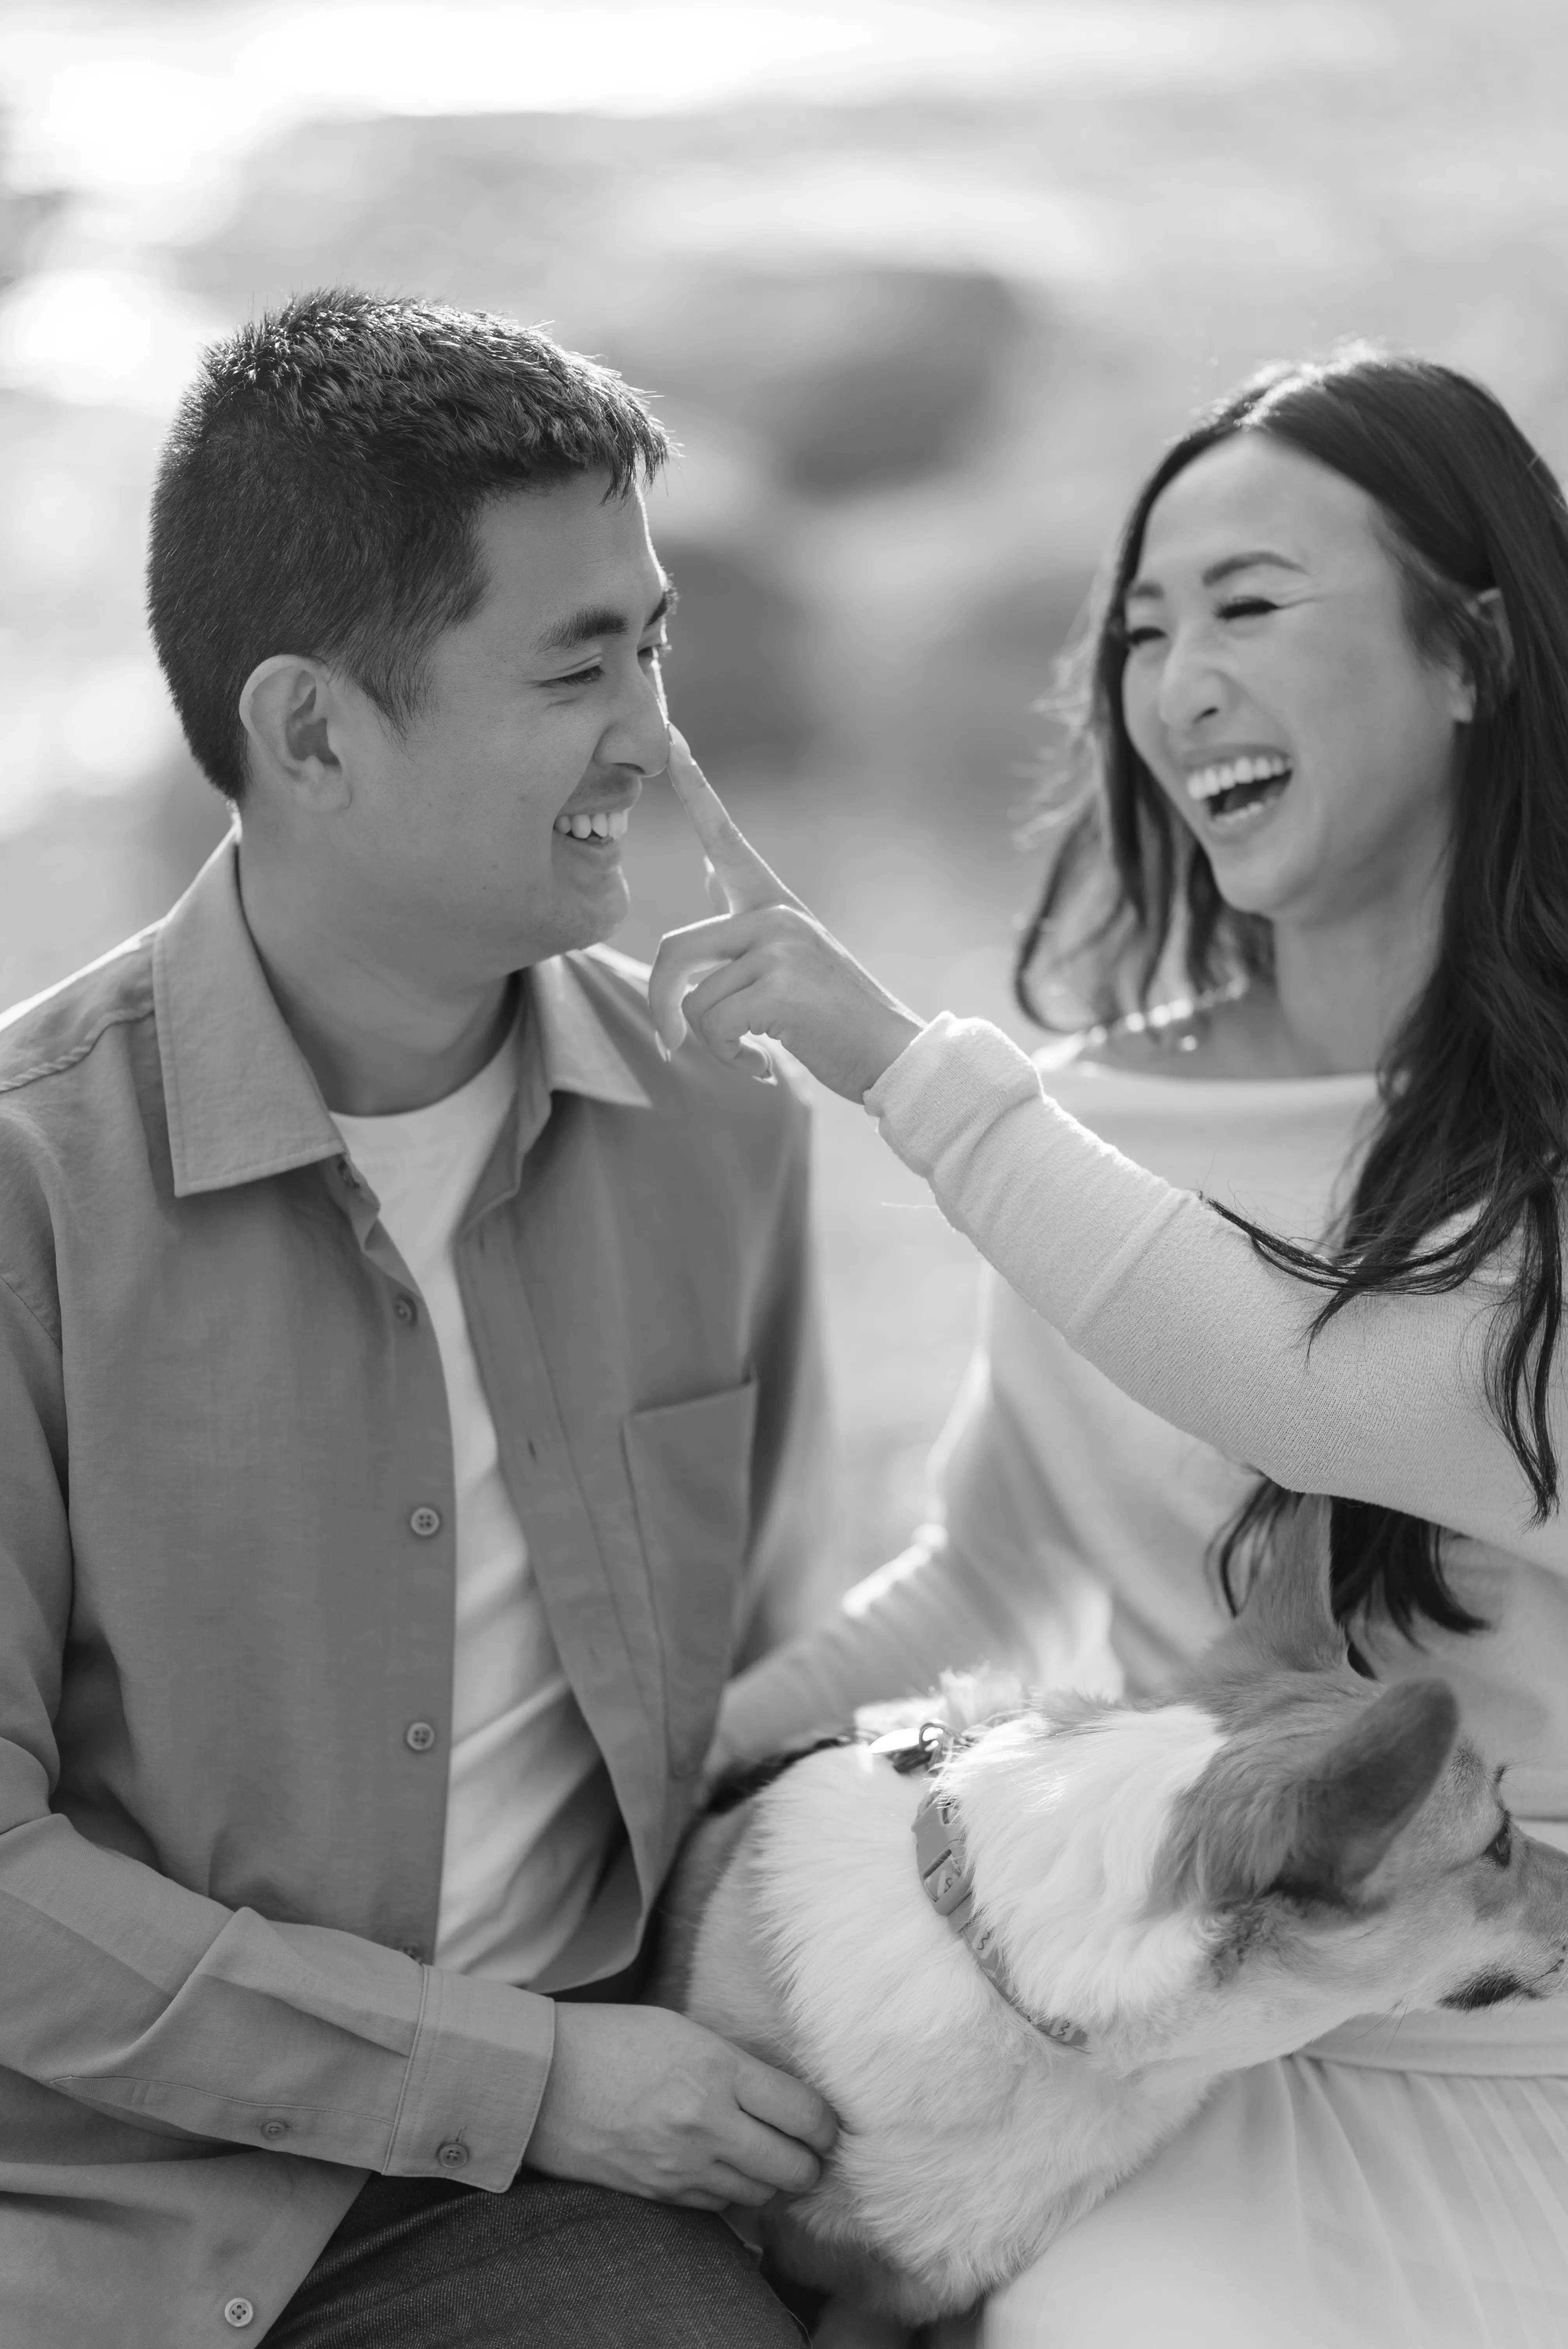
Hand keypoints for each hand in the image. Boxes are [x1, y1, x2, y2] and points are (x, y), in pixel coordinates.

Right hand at [526, 2002, 837, 2211]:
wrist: (539, 2078)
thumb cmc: (611, 2039)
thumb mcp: (683, 2031)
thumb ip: (735, 2066)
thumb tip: (785, 2099)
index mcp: (716, 2069)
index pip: (804, 2114)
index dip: (826, 2126)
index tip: (827, 2124)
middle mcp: (706, 2123)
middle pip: (793, 2167)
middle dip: (810, 2163)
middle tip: (809, 2150)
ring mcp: (681, 2166)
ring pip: (760, 2193)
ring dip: (771, 2180)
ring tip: (767, 2157)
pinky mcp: (659, 2195)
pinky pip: (719, 2207)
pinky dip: (731, 2193)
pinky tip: (723, 2169)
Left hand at [648, 732, 923, 1102]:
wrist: (892, 1055)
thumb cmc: (833, 1018)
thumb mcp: (791, 958)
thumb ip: (745, 915)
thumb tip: (708, 869)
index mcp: (773, 903)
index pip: (723, 836)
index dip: (692, 786)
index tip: (666, 735)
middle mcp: (774, 914)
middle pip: (675, 950)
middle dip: (662, 1006)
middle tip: (666, 1045)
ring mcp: (779, 945)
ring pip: (693, 999)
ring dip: (709, 1044)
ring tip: (750, 1051)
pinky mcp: (779, 985)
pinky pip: (713, 1026)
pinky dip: (729, 1058)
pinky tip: (763, 1065)